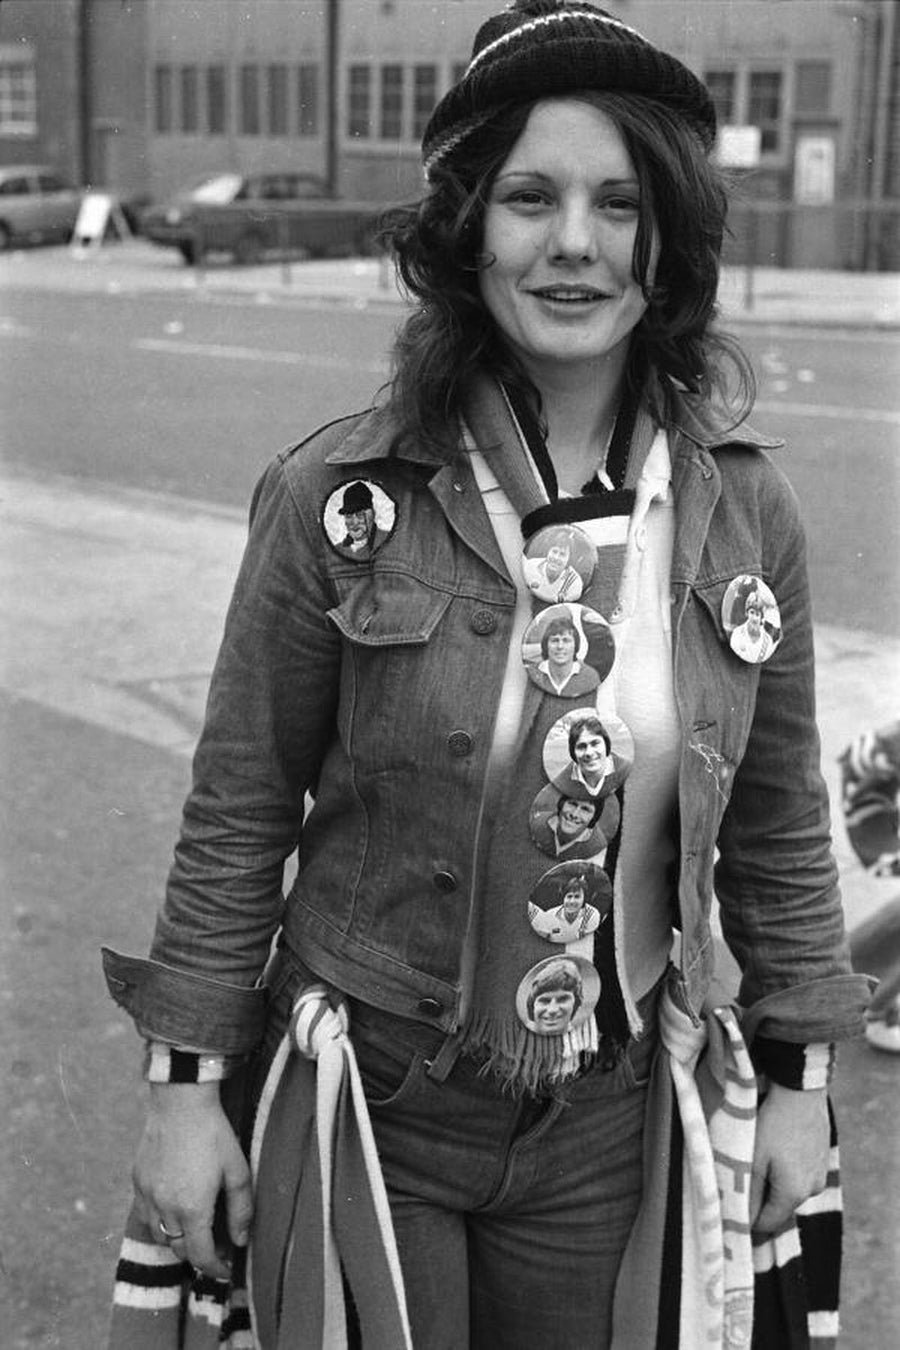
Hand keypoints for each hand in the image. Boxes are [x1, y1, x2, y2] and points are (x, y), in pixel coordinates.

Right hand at [133, 1082, 252, 1278]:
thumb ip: (241, 1209)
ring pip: (159, 1235)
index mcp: (192, 1208)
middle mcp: (165, 1208)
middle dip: (197, 1254)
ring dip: (177, 1239)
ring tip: (194, 1228)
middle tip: (214, 1245)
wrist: (179, 1101)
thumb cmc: (213, 1133)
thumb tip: (240, 1240)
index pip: (200, 1256)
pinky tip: (173, 1207)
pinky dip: (159, 1220)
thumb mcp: (237, 1169)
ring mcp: (146, 1195)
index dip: (214, 1269)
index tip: (225, 1269)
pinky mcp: (136, 1181)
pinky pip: (145, 1214)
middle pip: (178, 1249)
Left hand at [749, 1082, 828, 1233]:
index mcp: (794, 1194)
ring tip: (758, 1159)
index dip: (748, 1221)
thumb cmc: (772, 1124)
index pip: (767, 1223)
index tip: (731, 1211)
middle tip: (741, 1180)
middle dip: (760, 1199)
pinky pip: (801, 1174)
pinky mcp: (823, 1159)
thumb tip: (743, 1222)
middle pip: (780, 1207)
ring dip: (774, 1183)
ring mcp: (821, 1174)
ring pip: (790, 1190)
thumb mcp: (754, 1160)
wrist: (800, 1091)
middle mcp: (812, 1190)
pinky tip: (776, 1150)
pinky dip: (787, 1169)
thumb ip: (749, 1194)